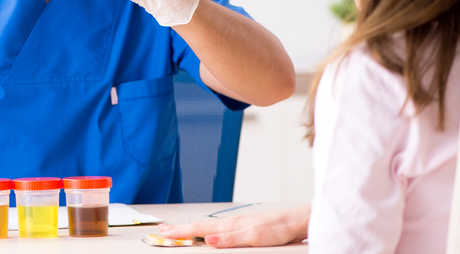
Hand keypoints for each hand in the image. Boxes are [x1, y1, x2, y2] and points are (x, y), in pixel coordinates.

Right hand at [157, 205, 309, 247]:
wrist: (296, 221)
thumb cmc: (279, 229)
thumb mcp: (254, 237)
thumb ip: (230, 238)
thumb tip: (208, 239)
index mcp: (229, 225)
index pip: (198, 229)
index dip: (180, 232)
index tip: (164, 233)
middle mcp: (230, 223)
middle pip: (199, 226)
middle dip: (180, 228)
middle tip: (162, 229)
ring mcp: (236, 224)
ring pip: (207, 226)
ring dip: (190, 229)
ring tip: (178, 230)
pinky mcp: (243, 227)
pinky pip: (217, 228)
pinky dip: (204, 230)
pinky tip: (206, 232)